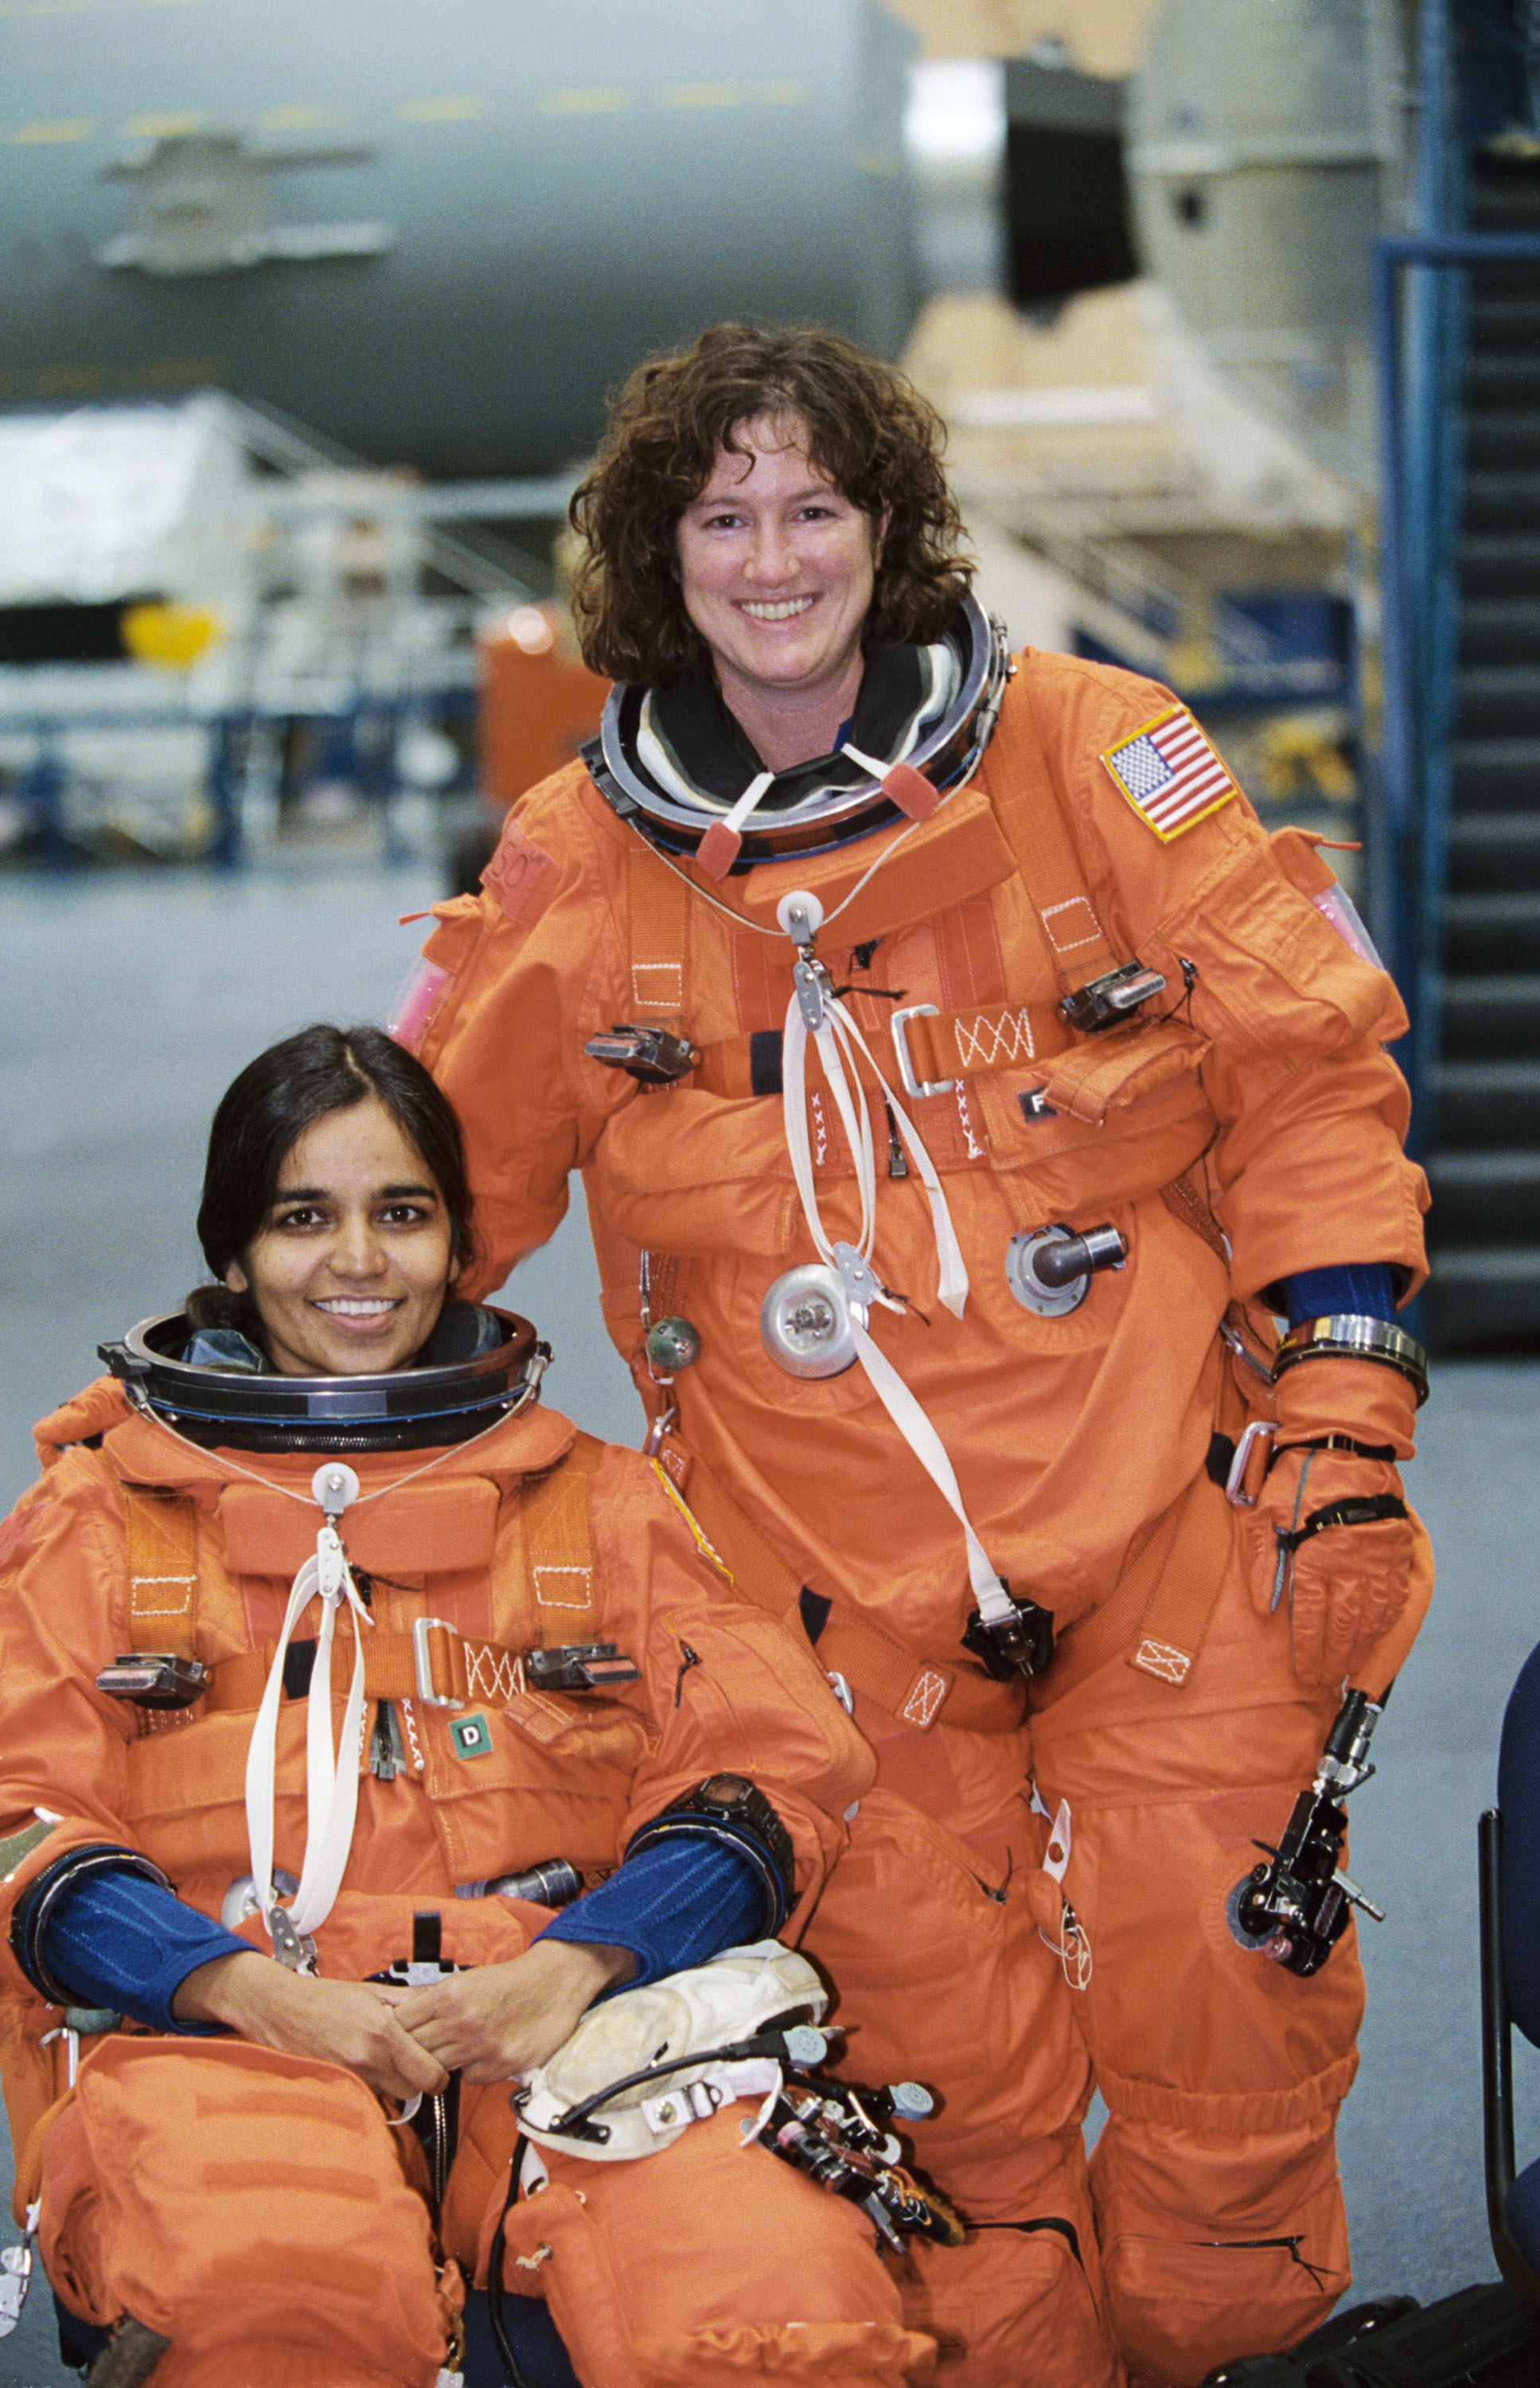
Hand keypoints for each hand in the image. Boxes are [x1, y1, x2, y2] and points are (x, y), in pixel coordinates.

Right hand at [173, 1952, 448, 2101]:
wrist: (278, 2008)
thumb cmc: (324, 1997)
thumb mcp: (372, 1991)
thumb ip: (410, 2001)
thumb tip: (438, 2001)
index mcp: (384, 2032)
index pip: (429, 2076)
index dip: (438, 2075)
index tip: (435, 2066)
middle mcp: (368, 2059)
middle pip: (412, 2091)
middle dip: (415, 2078)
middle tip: (408, 2060)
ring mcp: (349, 2077)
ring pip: (389, 2096)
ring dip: (391, 2083)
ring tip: (380, 2059)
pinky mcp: (334, 2087)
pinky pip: (365, 2096)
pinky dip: (369, 2086)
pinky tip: (362, 2066)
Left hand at [392, 1939, 635, 2083]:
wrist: (553, 1983)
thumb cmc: (508, 1981)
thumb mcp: (466, 1980)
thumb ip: (433, 2000)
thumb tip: (398, 2014)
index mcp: (448, 1995)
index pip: (400, 2024)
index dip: (395, 2032)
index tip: (396, 2036)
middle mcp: (461, 2022)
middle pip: (415, 2050)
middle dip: (414, 2051)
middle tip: (421, 2049)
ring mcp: (480, 2047)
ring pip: (438, 2068)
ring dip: (441, 2062)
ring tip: (454, 2050)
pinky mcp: (500, 2066)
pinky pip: (468, 2078)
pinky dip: (470, 2070)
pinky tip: (480, 2055)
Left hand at [1244, 1353, 1420, 1687]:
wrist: (1344, 1446)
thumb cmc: (1297, 1478)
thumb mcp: (1264, 1514)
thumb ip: (1263, 1562)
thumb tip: (1265, 1609)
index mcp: (1315, 1560)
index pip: (1311, 1620)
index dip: (1308, 1651)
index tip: (1305, 1673)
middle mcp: (1349, 1567)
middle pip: (1342, 1626)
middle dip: (1332, 1657)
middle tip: (1325, 1680)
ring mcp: (1376, 1561)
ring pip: (1370, 1617)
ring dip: (1358, 1647)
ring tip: (1348, 1668)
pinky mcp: (1395, 1551)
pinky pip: (1392, 1597)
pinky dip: (1384, 1622)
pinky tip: (1375, 1636)